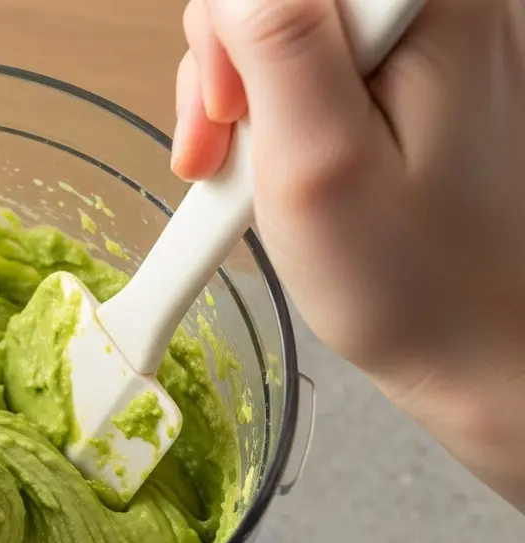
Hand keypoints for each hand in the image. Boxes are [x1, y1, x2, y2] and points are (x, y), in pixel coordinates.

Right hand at [172, 0, 524, 508]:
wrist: (478, 343)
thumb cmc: (408, 279)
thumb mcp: (316, 160)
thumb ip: (276, 43)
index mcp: (434, 5)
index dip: (230, 29)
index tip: (230, 109)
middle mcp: (444, 4)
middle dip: (231, 63)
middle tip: (230, 149)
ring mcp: (432, 34)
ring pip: (286, 20)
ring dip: (248, 94)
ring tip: (259, 176)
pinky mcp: (417, 65)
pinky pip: (315, 53)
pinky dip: (279, 106)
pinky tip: (284, 162)